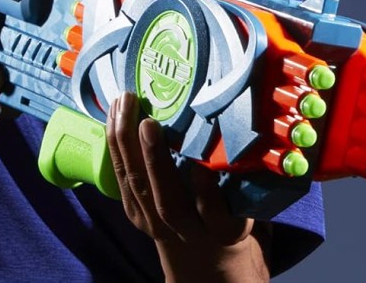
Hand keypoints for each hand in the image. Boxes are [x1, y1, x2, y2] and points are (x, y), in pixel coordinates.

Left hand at [106, 92, 268, 281]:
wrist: (205, 260)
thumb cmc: (234, 221)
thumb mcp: (250, 208)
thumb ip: (247, 180)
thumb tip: (252, 131)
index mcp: (224, 232)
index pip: (215, 213)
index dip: (207, 188)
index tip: (203, 161)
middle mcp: (187, 231)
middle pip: (166, 201)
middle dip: (155, 161)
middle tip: (148, 122)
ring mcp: (155, 225)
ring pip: (136, 185)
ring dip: (125, 143)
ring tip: (123, 105)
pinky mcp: (135, 214)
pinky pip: (121, 178)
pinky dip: (115, 145)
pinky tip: (113, 116)